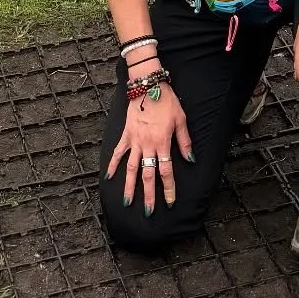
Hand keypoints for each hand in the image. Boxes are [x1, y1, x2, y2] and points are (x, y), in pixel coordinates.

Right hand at [106, 77, 192, 214]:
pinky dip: (112, 165)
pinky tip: (108, 178)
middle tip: (149, 213)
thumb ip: (184, 141)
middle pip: (148, 175)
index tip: (169, 203)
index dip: (168, 188)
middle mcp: (147, 145)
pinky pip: (118, 152)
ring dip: (129, 186)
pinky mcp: (126, 134)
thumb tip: (190, 159)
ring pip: (131, 168)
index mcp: (162, 142)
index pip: (166, 171)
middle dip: (148, 195)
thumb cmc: (167, 101)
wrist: (148, 84)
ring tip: (127, 203)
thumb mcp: (181, 119)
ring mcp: (134, 141)